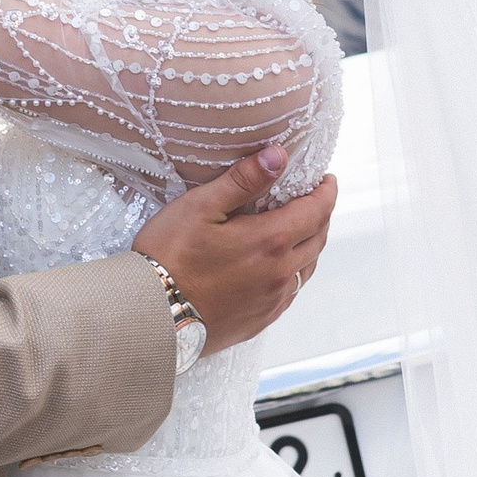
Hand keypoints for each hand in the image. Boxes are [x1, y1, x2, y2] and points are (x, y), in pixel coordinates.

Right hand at [132, 150, 336, 353]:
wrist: (150, 314)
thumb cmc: (168, 257)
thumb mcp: (201, 206)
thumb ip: (243, 180)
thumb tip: (278, 156)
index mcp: (271, 241)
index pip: (317, 211)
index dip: (326, 192)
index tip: (326, 181)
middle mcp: (279, 273)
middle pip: (317, 239)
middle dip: (320, 215)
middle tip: (312, 200)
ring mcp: (271, 301)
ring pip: (306, 268)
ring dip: (309, 245)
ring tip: (297, 230)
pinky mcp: (260, 321)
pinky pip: (289, 293)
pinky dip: (293, 273)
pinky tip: (277, 266)